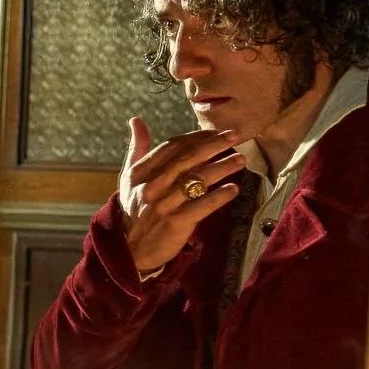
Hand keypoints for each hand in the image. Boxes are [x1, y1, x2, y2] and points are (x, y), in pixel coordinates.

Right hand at [117, 116, 246, 273]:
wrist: (129, 249)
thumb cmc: (133, 209)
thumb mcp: (129, 177)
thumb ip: (136, 148)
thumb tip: (136, 120)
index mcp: (141, 172)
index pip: (172, 147)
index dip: (196, 137)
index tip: (216, 132)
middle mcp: (152, 186)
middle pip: (187, 159)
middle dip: (213, 145)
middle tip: (235, 136)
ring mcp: (164, 205)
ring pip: (197, 181)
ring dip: (221, 167)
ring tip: (240, 159)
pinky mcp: (176, 223)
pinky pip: (201, 207)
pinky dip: (218, 197)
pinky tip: (234, 189)